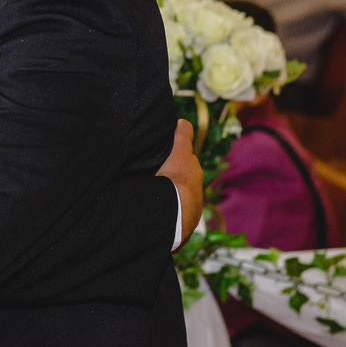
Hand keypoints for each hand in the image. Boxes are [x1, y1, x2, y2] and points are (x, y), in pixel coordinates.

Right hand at [157, 120, 202, 247]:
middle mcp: (195, 193)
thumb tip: (183, 122)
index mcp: (195, 175)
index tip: (165, 156)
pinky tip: (151, 206)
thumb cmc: (178, 180)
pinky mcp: (178, 225)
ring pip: (175, 197)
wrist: (175, 212)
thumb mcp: (180, 152)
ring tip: (149, 190)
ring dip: (166, 194)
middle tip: (154, 172)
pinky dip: (162, 208)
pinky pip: (169, 212)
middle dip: (171, 176)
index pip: (186, 163)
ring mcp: (188, 210)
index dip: (176, 158)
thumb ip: (182, 136)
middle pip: (182, 180)